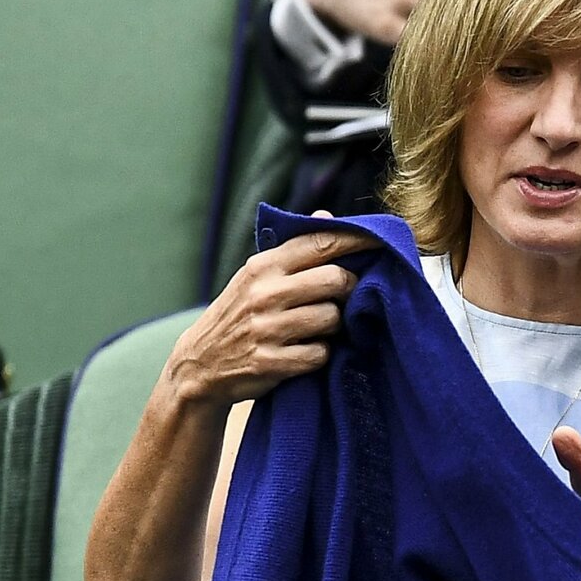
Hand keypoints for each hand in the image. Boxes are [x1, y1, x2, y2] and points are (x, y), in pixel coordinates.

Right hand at [165, 214, 375, 410]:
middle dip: (349, 289)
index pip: (320, 243)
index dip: (356, 241)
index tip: (380, 243)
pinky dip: (319, 355)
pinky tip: (304, 352)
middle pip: (336, 280)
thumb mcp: (256, 277)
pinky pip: (320, 354)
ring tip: (317, 328)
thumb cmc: (239, 315)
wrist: (200, 365)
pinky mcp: (271, 362)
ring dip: (334, 326)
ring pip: (332, 318)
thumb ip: (292, 250)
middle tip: (344, 297)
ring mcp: (266, 329)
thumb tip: (325, 215)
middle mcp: (264, 293)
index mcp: (263, 266)